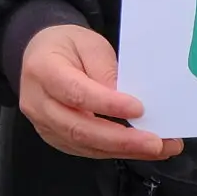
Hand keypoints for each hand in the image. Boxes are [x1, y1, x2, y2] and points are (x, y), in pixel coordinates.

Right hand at [20, 24, 182, 161]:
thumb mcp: (89, 44)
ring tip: (158, 148)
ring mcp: (44, 124)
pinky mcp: (55, 138)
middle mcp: (37, 102)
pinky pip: (86, 150)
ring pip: (84, 144)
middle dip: (120, 139)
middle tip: (155, 143)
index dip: (107, 104)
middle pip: (78, 128)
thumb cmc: (67, 46)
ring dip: (123, 150)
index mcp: (43, 70)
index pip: (76, 93)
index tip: (139, 109)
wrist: (40, 55)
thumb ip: (105, 70)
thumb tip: (127, 102)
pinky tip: (139, 149)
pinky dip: (115, 151)